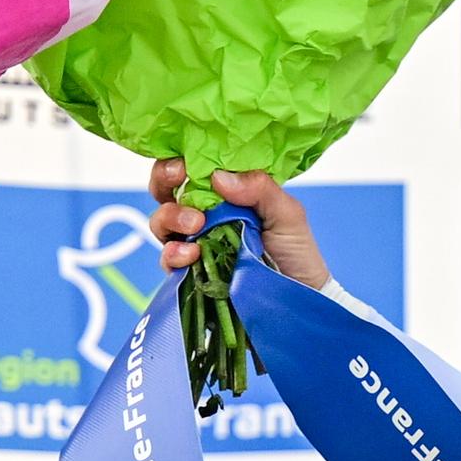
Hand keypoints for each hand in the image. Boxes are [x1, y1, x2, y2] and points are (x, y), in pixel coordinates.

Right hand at [152, 159, 330, 285]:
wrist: (298, 299)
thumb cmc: (295, 252)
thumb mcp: (287, 214)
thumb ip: (260, 188)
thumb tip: (219, 176)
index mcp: (226, 194)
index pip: (192, 169)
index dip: (180, 160)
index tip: (185, 162)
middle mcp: (204, 215)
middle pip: (166, 190)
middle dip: (164, 180)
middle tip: (179, 178)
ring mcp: (194, 243)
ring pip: (162, 222)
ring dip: (171, 217)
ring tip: (196, 224)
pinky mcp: (189, 273)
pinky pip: (168, 259)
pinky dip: (173, 253)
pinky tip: (191, 253)